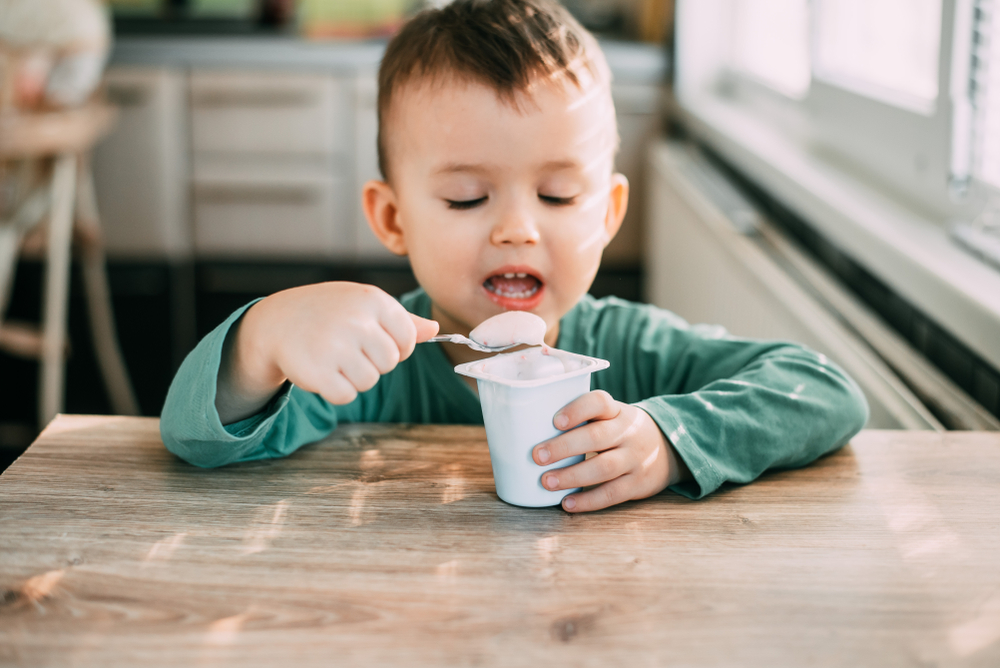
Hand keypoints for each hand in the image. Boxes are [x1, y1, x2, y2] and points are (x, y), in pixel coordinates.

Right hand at [218, 282, 438, 422]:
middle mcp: (356, 321)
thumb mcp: (364, 304)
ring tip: (333, 357)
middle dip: (372, 362)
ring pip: (370, 381)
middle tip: (347, 348)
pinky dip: (336, 390)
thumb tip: (435, 330)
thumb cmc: (328, 312)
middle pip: (390, 363)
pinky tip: (322, 370)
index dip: (395, 347)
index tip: (373, 340)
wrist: (277, 321)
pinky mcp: (318, 372)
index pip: (408, 339)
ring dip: (353, 376)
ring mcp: (336, 346)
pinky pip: (346, 395)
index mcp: (373, 300)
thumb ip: (402, 319)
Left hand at [532, 390, 688, 512]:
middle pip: (597, 437)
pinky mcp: (638, 483)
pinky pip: (612, 493)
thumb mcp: (611, 417)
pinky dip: (588, 501)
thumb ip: (583, 421)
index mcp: (617, 411)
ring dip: (572, 476)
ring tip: (547, 481)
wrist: (669, 449)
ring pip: (603, 467)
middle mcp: (628, 432)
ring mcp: (635, 458)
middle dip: (564, 447)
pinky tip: (567, 503)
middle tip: (538, 456)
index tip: (554, 421)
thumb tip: (529, 432)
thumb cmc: (621, 432)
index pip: (599, 402)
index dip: (577, 410)